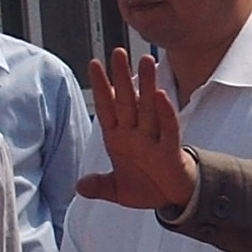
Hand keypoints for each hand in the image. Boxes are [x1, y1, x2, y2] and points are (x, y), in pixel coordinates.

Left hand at [77, 49, 199, 209]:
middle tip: (118, 52)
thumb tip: (80, 187)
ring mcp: (152, 140)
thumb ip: (99, 186)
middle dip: (122, 77)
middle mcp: (134, 134)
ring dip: (147, 85)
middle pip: (127, 100)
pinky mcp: (169, 151)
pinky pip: (167, 129)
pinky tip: (161, 95)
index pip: (107, 107)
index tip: (94, 64)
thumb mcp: (117, 190)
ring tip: (147, 61)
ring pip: (148, 108)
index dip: (100, 86)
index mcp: (118, 139)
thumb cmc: (145, 186)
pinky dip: (164, 113)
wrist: (171, 199)